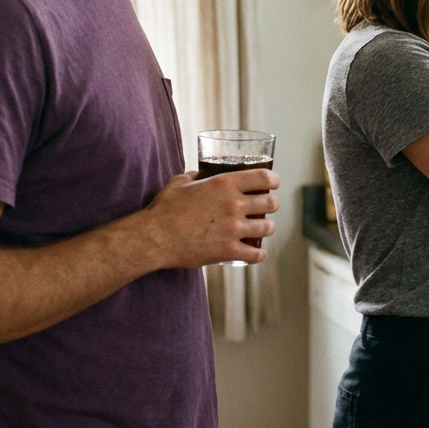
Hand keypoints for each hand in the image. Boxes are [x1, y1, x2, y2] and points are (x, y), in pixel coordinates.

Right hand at [144, 168, 279, 268]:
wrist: (154, 237)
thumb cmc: (165, 208)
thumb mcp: (182, 181)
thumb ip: (197, 176)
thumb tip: (203, 174)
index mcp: (225, 183)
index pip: (264, 177)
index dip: (273, 179)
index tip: (273, 183)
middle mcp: (234, 204)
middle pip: (270, 202)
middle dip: (271, 203)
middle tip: (267, 206)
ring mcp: (233, 229)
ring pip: (267, 227)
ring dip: (267, 227)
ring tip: (263, 228)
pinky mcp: (228, 250)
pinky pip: (256, 253)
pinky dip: (259, 253)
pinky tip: (257, 252)